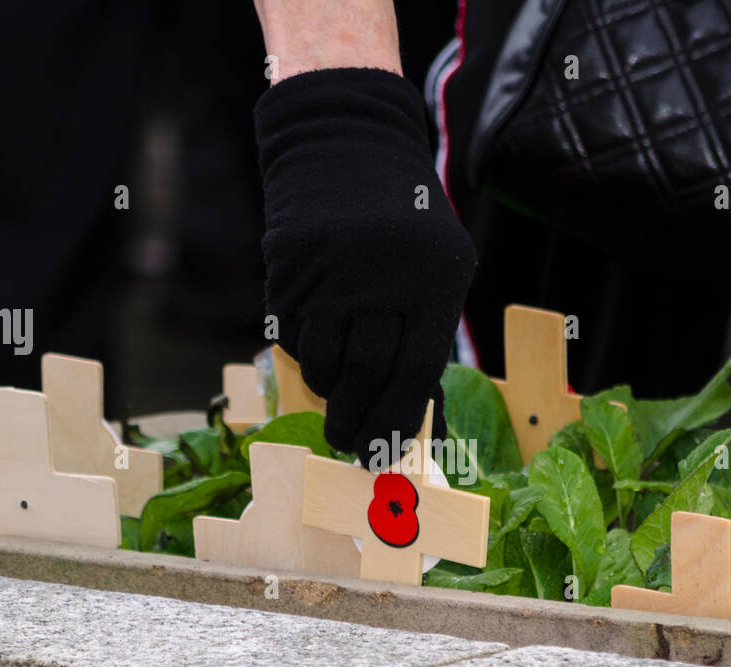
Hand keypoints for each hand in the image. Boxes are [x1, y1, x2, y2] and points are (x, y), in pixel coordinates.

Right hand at [254, 68, 476, 466]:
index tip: (381, 455)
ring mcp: (333, 274)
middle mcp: (384, 279)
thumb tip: (414, 416)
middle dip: (357, 423)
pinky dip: (306, 358)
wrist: (346, 145)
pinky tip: (318, 355)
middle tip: (350, 446)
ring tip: (335, 403)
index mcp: (434, 282)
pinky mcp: (290, 271)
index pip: (415, 373)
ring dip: (330, 394)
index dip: (397, 422)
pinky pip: (295, 338)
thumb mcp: (440, 265)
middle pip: (367, 375)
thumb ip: (427, 334)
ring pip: (326, 363)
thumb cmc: (405, 222)